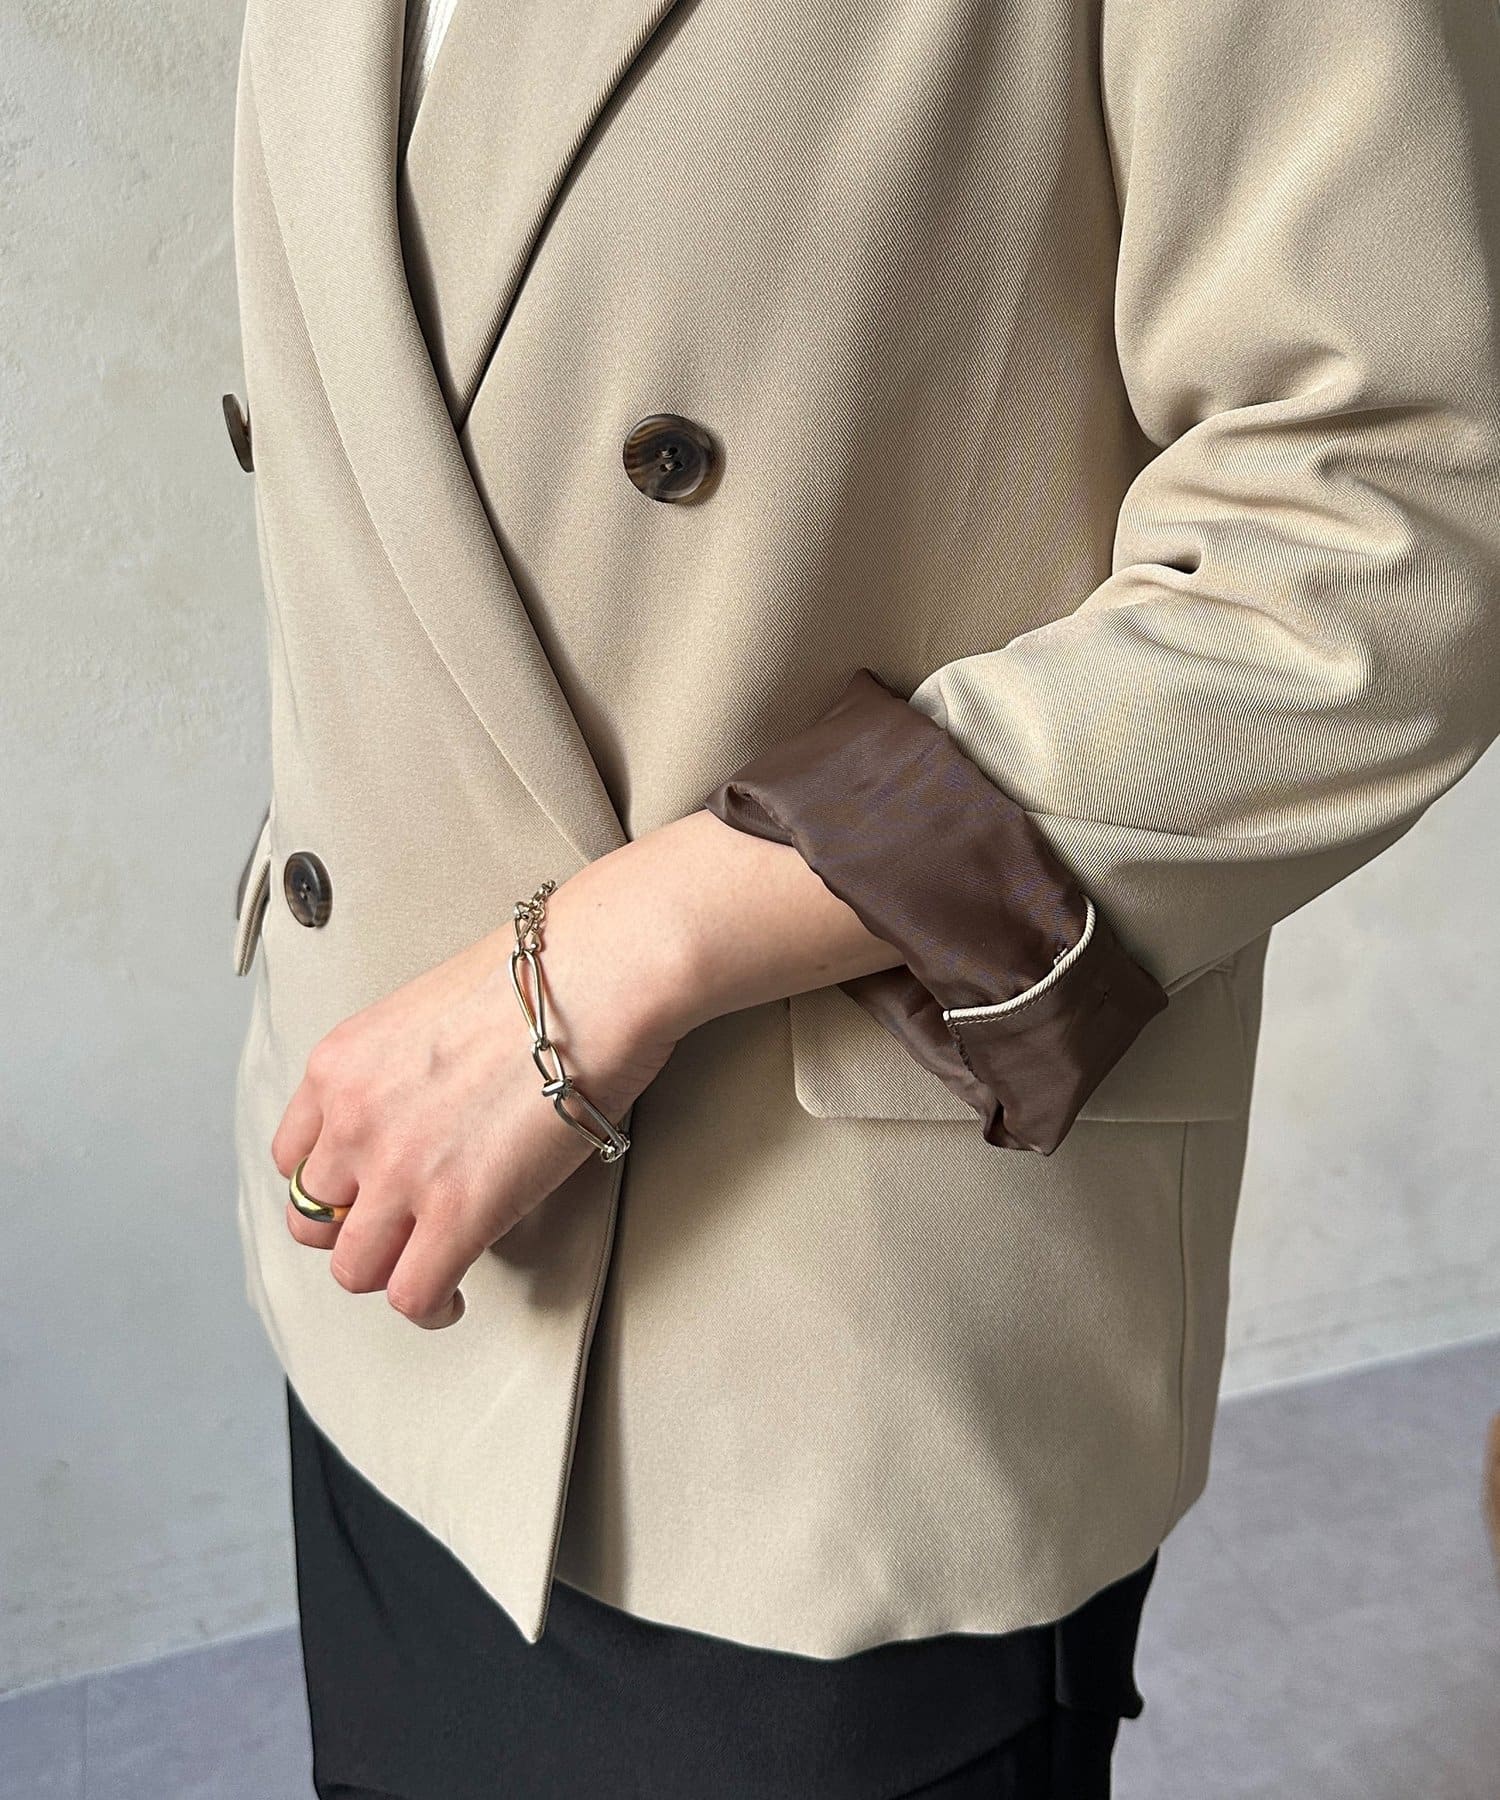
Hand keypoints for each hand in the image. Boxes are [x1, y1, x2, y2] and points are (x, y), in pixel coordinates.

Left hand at [271, 808, 902, 1329]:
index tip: (362, 1196)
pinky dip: (431, 1308)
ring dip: (390, 1276)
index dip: (330, 1186)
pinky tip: (455, 1299)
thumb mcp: (428, 1011)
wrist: (594, 976)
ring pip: (354, 1270)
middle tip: (397, 1234)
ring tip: (427, 1272)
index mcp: (339, 1065)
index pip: (291, 1157)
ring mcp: (399, 1171)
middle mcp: (352, 1121)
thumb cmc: (541, 977)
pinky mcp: (458, 1212)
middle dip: (353, 1234)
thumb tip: (431, 1111)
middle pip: (312, 1221)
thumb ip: (403, 1070)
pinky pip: (414, 1295)